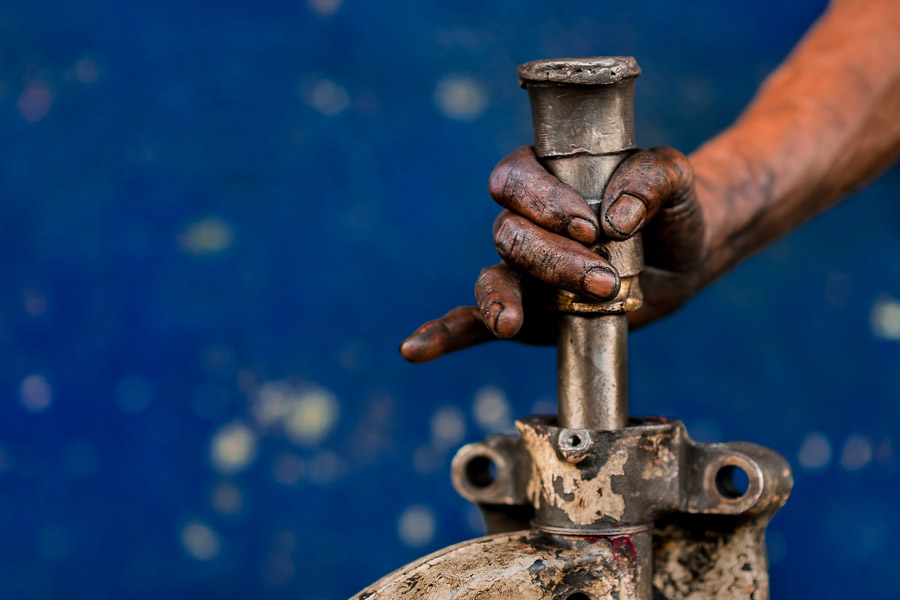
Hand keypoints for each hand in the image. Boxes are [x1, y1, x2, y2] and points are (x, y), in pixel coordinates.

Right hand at [400, 145, 706, 362]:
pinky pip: (472, 323)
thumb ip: (655, 176)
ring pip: (494, 277)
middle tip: (603, 280)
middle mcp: (524, 222)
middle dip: (551, 260)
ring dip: (503, 299)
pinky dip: (445, 335)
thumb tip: (619, 214)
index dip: (544, 202)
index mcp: (547, 178)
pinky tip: (415, 349)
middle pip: (509, 235)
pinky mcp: (525, 313)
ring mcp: (520, 271)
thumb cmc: (669, 210)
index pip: (516, 179)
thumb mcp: (676, 181)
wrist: (678, 258)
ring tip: (513, 323)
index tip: (591, 226)